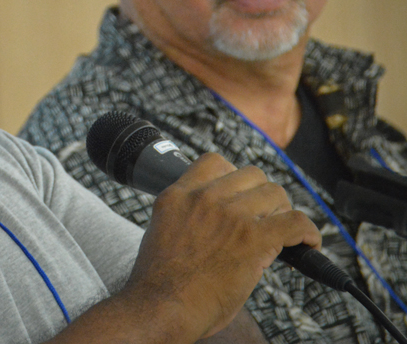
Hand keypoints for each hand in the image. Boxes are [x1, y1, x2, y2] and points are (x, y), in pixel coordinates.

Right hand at [123, 152, 320, 340]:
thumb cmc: (160, 282)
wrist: (161, 307)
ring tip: (282, 233)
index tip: (240, 194)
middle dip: (261, 194)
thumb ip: (187, 216)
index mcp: (177, 195)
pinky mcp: (253, 238)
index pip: (214, 162)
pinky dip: (308, 232)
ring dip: (282, 212)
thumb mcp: (162, 231)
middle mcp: (203, 198)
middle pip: (250, 174)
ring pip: (275, 193)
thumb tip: (216, 223)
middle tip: (264, 218)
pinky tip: (309, 244)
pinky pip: (296, 222)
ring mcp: (229, 215)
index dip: (233, 175)